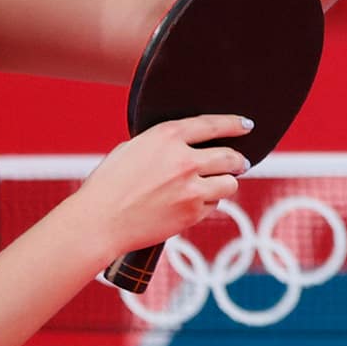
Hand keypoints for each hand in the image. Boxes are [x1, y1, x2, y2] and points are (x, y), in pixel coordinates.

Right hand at [69, 114, 251, 254]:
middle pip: (229, 156)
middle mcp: (184, 159)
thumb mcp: (132, 150)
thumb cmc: (108, 185)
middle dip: (238, 160)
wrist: (100, 221)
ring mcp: (191, 188)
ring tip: (218, 185)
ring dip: (226, 183)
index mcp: (166, 136)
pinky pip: (214, 205)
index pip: (212, 124)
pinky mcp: (192, 212)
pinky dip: (209, 204)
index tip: (246, 125)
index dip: (234, 124)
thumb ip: (161, 145)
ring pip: (229, 183)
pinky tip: (194, 204)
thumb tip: (183, 146)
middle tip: (240, 162)